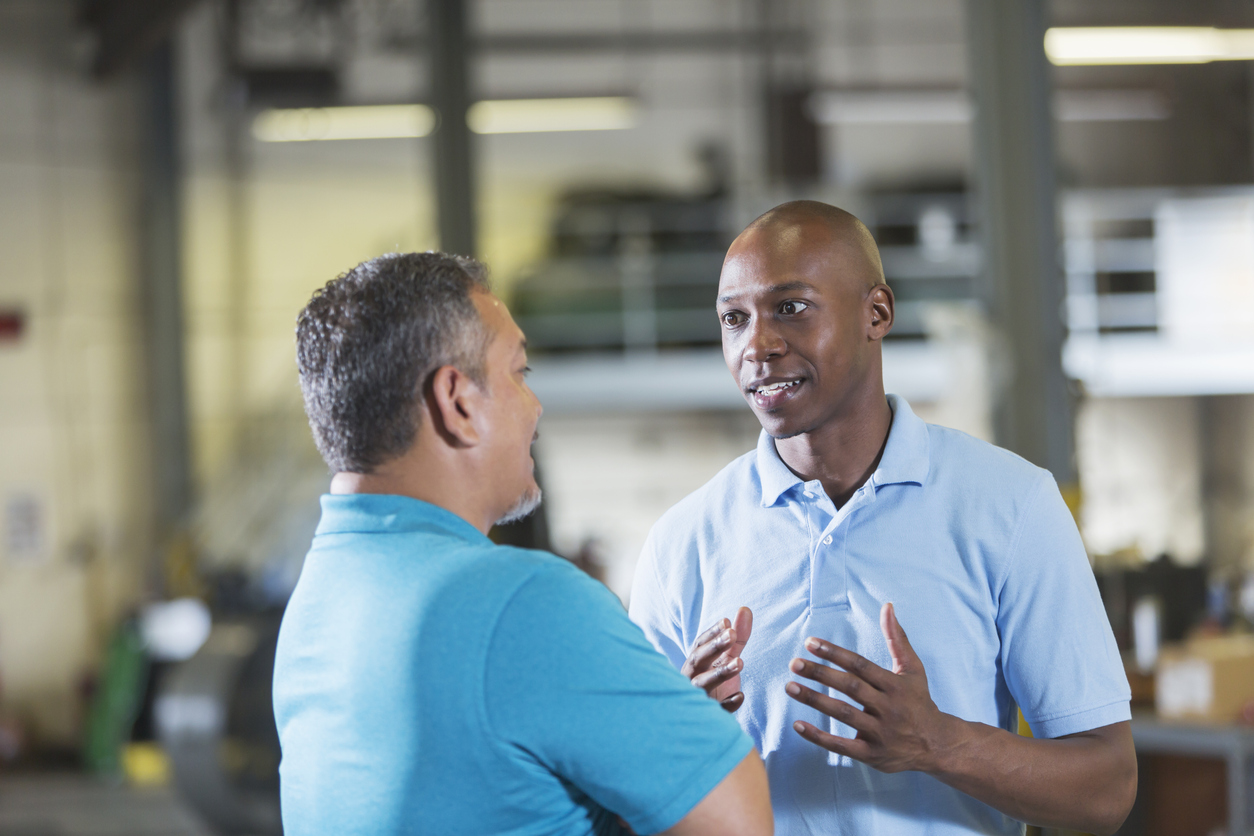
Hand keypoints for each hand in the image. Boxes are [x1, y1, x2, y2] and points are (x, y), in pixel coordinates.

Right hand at [681, 607, 752, 711]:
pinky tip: (740, 696)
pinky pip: (715, 710)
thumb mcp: (727, 657)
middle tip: (732, 634)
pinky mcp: (707, 713)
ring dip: (720, 672)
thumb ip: (737, 636)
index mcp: (695, 661)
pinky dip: (727, 703)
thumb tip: (745, 609)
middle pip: (698, 660)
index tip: (727, 622)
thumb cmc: (715, 679)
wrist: (703, 714)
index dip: (712, 633)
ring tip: (740, 662)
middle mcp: (692, 676)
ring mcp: (698, 695)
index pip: (700, 644)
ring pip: (703, 684)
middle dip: (714, 646)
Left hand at [785, 602, 948, 772]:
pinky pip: (842, 746)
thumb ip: (897, 638)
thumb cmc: (919, 702)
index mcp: (894, 685)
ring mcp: (880, 732)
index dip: (834, 653)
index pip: (860, 665)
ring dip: (815, 700)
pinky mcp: (872, 754)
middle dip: (820, 674)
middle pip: (850, 687)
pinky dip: (819, 737)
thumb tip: (887, 605)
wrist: (938, 746)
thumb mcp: (912, 670)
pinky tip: (798, 725)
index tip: (810, 643)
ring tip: (790, 687)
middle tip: (793, 663)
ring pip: (843, 714)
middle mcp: (888, 707)